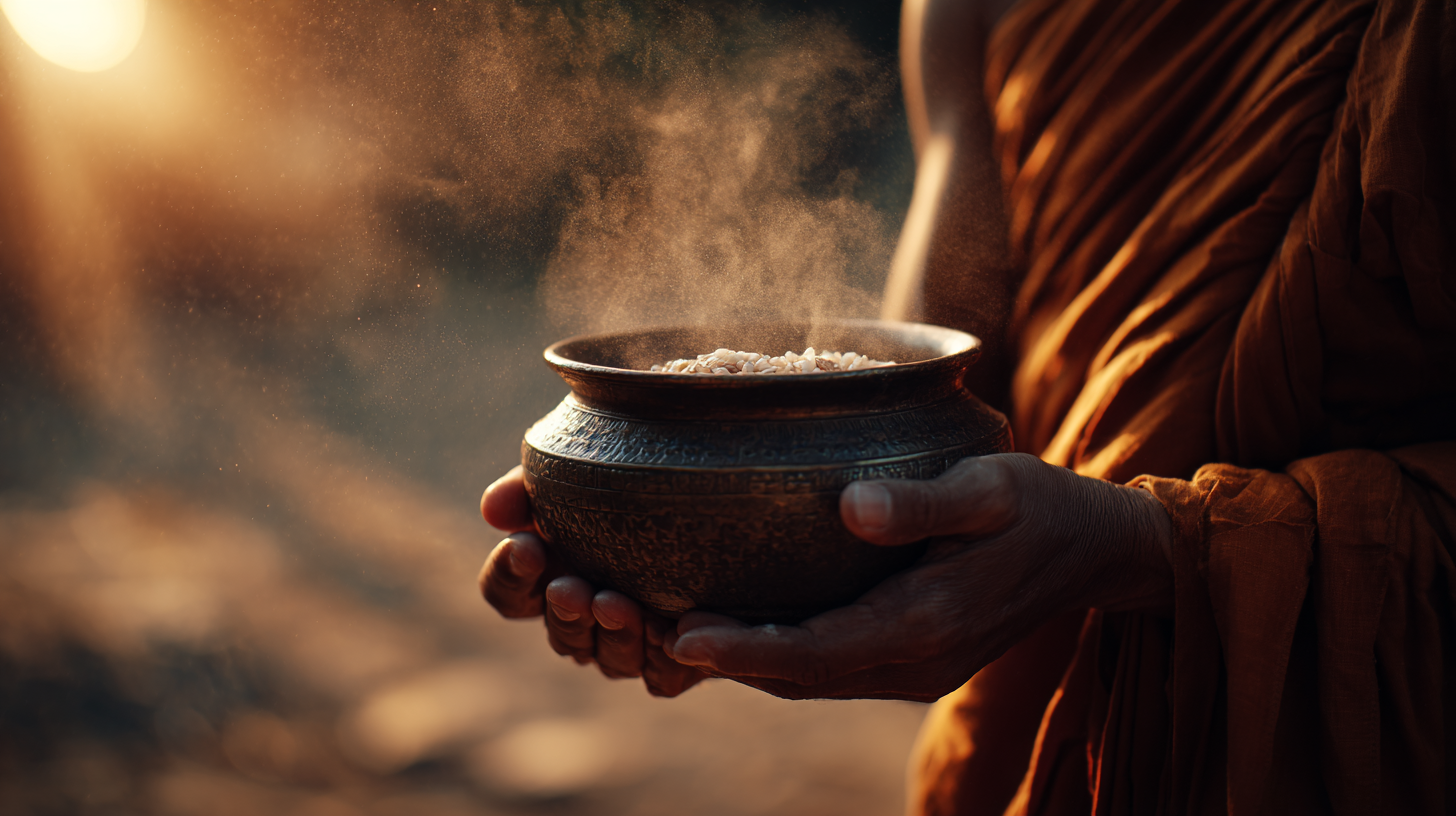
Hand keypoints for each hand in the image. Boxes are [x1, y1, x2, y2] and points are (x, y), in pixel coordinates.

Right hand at [478, 466, 707, 696]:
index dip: (508, 575)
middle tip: (573, 589)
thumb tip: (492, 510)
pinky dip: (660, 659)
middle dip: (564, 613)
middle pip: (560, 635)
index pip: (508, 592)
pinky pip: (662, 676)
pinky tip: (668, 630)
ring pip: (608, 660)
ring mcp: (633, 640)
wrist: (714, 481)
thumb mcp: (575, 468)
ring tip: (619, 605)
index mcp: (552, 573)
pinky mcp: (682, 655)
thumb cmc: (632, 469)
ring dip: (611, 637)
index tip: (526, 546)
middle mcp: (589, 616)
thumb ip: (528, 486)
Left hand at [661, 453, 1172, 701]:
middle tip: (648, 628)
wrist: (1098, 550)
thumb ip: (926, 503)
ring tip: (677, 627)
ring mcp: (914, 668)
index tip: (681, 636)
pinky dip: (782, 652)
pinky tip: (744, 619)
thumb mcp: (994, 488)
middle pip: (799, 676)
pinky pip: (833, 665)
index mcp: (929, 624)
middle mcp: (914, 662)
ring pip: (811, 678)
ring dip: (747, 661)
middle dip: (726, 660)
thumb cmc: (1043, 506)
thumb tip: (852, 506)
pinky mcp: (914, 656)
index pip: (817, 651)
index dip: (744, 648)